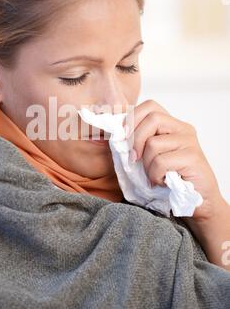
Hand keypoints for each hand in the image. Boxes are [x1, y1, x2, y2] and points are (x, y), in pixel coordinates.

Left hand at [125, 99, 224, 222]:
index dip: (132, 118)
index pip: (150, 106)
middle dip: (136, 140)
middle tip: (134, 159)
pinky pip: (161, 162)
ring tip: (154, 175)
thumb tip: (110, 133)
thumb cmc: (170, 179)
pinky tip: (163, 181)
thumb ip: (137, 142)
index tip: (123, 137)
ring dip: (146, 164)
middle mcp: (183, 129)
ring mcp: (189, 142)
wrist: (198, 201)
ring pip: (153, 143)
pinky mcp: (192, 157)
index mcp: (172, 125)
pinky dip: (155, 175)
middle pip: (152, 118)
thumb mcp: (150, 156)